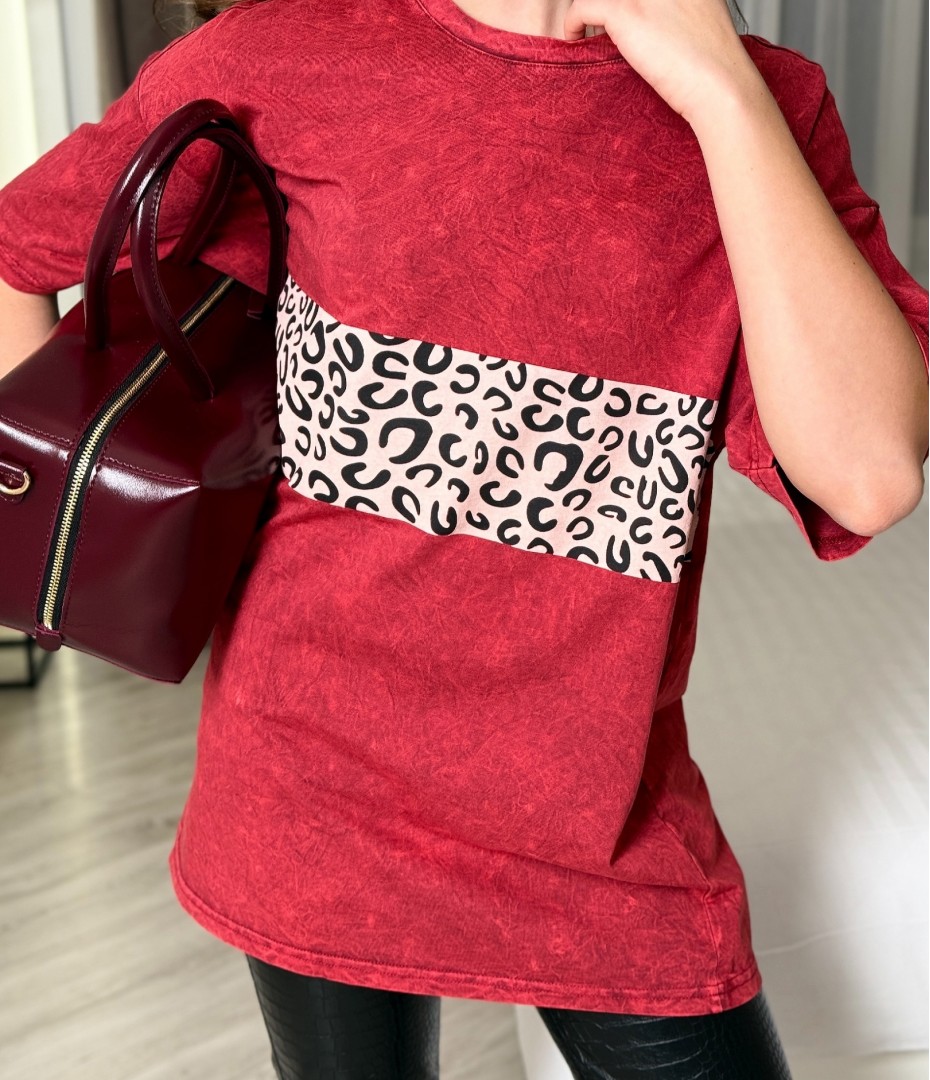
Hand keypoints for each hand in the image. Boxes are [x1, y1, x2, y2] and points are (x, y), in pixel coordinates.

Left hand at [564, 0, 761, 126]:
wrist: (721, 87)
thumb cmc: (714, 70)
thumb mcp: (701, 22)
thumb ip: (678, 12)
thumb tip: (655, 27)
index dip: (627, 5)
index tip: (619, 24)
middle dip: (610, 9)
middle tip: (600, 28)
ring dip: (590, 12)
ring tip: (587, 35)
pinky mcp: (626, 10)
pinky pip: (582, 5)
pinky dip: (573, 22)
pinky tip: (575, 39)